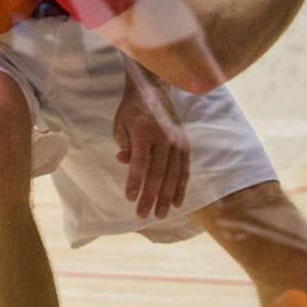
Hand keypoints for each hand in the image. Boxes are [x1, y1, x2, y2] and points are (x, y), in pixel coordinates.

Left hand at [114, 67, 189, 218]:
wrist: (154, 90)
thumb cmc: (132, 111)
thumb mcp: (121, 124)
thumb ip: (125, 144)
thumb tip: (123, 161)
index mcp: (145, 130)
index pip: (140, 160)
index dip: (135, 181)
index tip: (130, 199)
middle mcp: (164, 136)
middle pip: (158, 172)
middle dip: (150, 196)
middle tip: (143, 215)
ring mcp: (178, 140)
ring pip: (174, 174)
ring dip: (167, 197)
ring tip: (160, 215)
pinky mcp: (185, 144)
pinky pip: (185, 170)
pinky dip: (181, 187)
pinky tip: (176, 203)